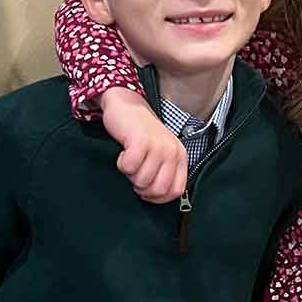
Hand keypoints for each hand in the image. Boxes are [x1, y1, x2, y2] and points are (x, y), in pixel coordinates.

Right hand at [100, 89, 187, 203]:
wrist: (127, 105)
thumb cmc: (141, 134)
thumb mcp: (160, 153)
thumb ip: (164, 173)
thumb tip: (157, 196)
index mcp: (180, 156)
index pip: (175, 191)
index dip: (157, 197)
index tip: (146, 190)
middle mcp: (172, 151)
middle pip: (158, 189)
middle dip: (142, 188)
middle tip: (135, 174)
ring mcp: (157, 145)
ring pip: (142, 181)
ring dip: (130, 175)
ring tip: (130, 160)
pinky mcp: (140, 141)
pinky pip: (129, 167)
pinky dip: (121, 164)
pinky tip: (123, 153)